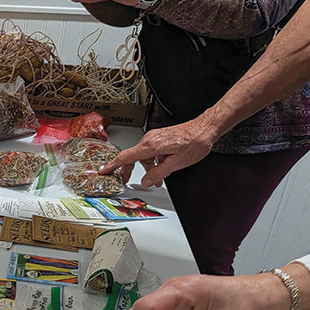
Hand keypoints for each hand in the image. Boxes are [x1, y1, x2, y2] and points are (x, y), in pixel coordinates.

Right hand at [101, 114, 216, 186]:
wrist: (206, 128)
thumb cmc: (195, 142)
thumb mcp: (176, 163)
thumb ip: (159, 174)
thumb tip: (147, 181)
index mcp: (150, 145)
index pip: (125, 157)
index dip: (112, 165)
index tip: (103, 171)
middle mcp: (150, 139)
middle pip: (132, 157)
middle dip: (129, 170)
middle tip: (126, 181)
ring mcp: (154, 137)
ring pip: (143, 155)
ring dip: (148, 167)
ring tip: (158, 178)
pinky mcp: (160, 137)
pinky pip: (151, 151)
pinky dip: (153, 161)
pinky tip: (163, 167)